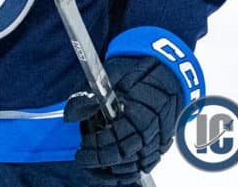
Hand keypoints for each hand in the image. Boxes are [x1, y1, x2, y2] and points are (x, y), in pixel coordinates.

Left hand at [64, 56, 183, 184]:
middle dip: (102, 160)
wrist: (168, 68)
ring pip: (138, 165)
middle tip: (82, 158)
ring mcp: (161, 138)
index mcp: (143, 113)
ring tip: (94, 167)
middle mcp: (155, 131)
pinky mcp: (163, 143)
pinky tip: (114, 170)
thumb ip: (89, 95)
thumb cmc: (140, 69)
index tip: (81, 146)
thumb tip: (69, 115)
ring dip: (115, 170)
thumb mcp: (111, 74)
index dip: (98, 146)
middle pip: (127, 157)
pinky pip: (148, 163)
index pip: (118, 139)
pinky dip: (131, 169)